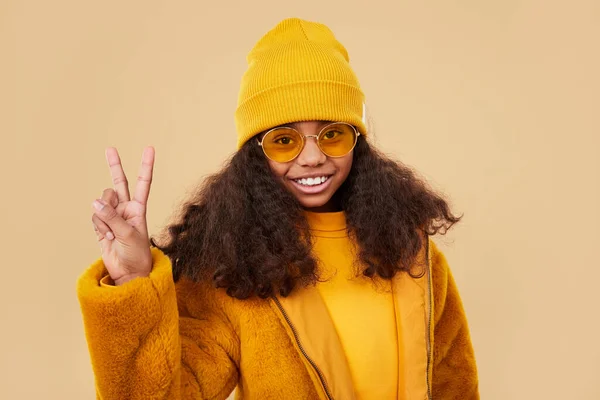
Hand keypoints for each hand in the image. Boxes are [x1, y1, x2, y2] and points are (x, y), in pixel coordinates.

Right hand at [91, 146, 154, 284]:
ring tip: (112, 233)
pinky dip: (98, 226)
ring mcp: (113, 215)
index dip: (145, 166)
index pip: (143, 183)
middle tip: (110, 149)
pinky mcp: (101, 224)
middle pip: (119, 183)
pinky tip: (106, 237)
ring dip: (103, 217)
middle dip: (115, 166)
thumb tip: (95, 201)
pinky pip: (95, 217)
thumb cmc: (136, 254)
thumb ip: (112, 217)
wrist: (128, 272)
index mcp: (139, 208)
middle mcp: (126, 208)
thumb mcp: (128, 234)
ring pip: (101, 203)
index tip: (149, 148)